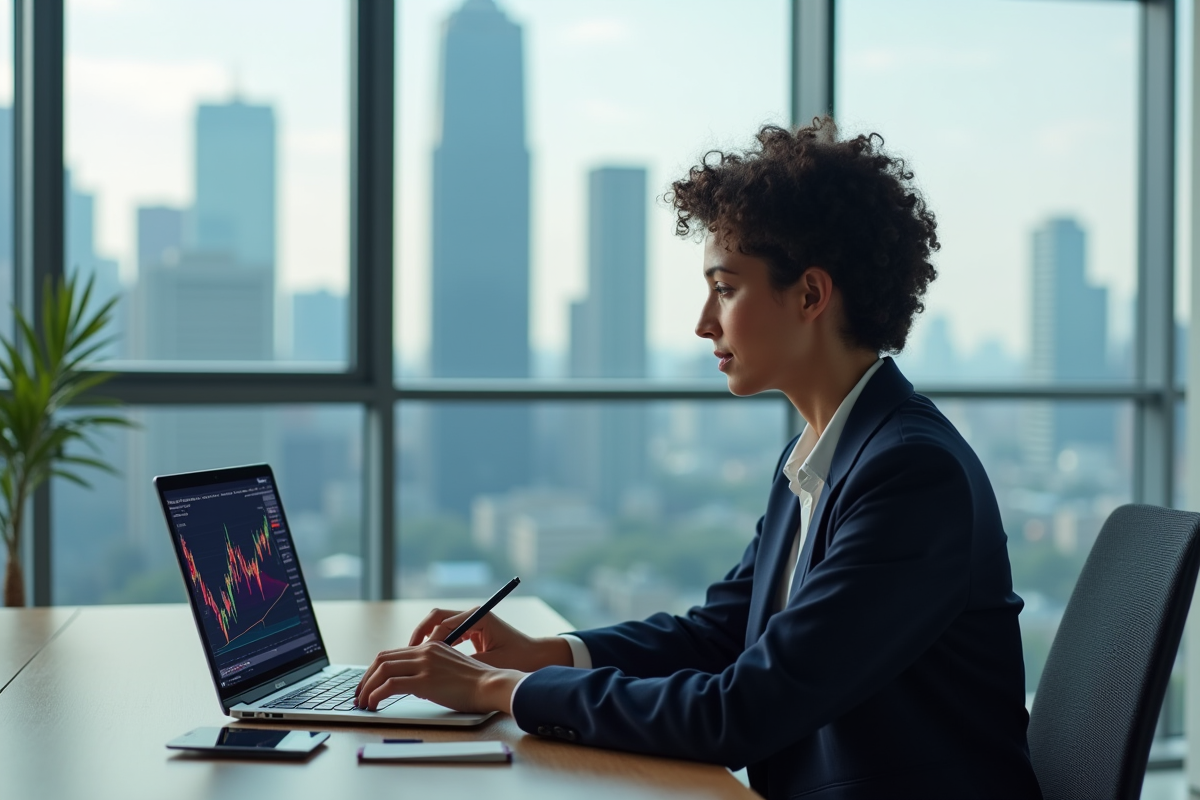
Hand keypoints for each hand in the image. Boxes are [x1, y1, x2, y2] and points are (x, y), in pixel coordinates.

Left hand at [353, 640, 522, 713]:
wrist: (492, 685)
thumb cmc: (476, 683)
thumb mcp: (450, 667)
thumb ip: (432, 667)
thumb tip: (413, 680)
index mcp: (430, 646)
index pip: (393, 653)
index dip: (375, 669)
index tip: (368, 683)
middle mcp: (425, 651)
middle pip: (382, 659)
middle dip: (365, 677)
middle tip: (359, 694)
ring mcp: (424, 664)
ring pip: (382, 670)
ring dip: (367, 686)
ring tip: (363, 702)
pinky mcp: (425, 681)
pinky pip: (390, 685)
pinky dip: (376, 694)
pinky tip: (373, 704)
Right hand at [406, 606, 572, 672]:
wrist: (537, 657)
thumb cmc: (518, 659)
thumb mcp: (489, 663)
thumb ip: (464, 662)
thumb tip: (438, 669)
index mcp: (478, 617)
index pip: (443, 622)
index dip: (428, 639)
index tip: (418, 655)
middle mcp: (473, 615)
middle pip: (437, 618)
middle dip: (421, 634)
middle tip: (409, 653)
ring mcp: (472, 622)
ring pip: (440, 625)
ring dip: (426, 640)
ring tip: (414, 658)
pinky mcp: (472, 632)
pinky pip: (448, 634)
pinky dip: (437, 645)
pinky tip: (429, 661)